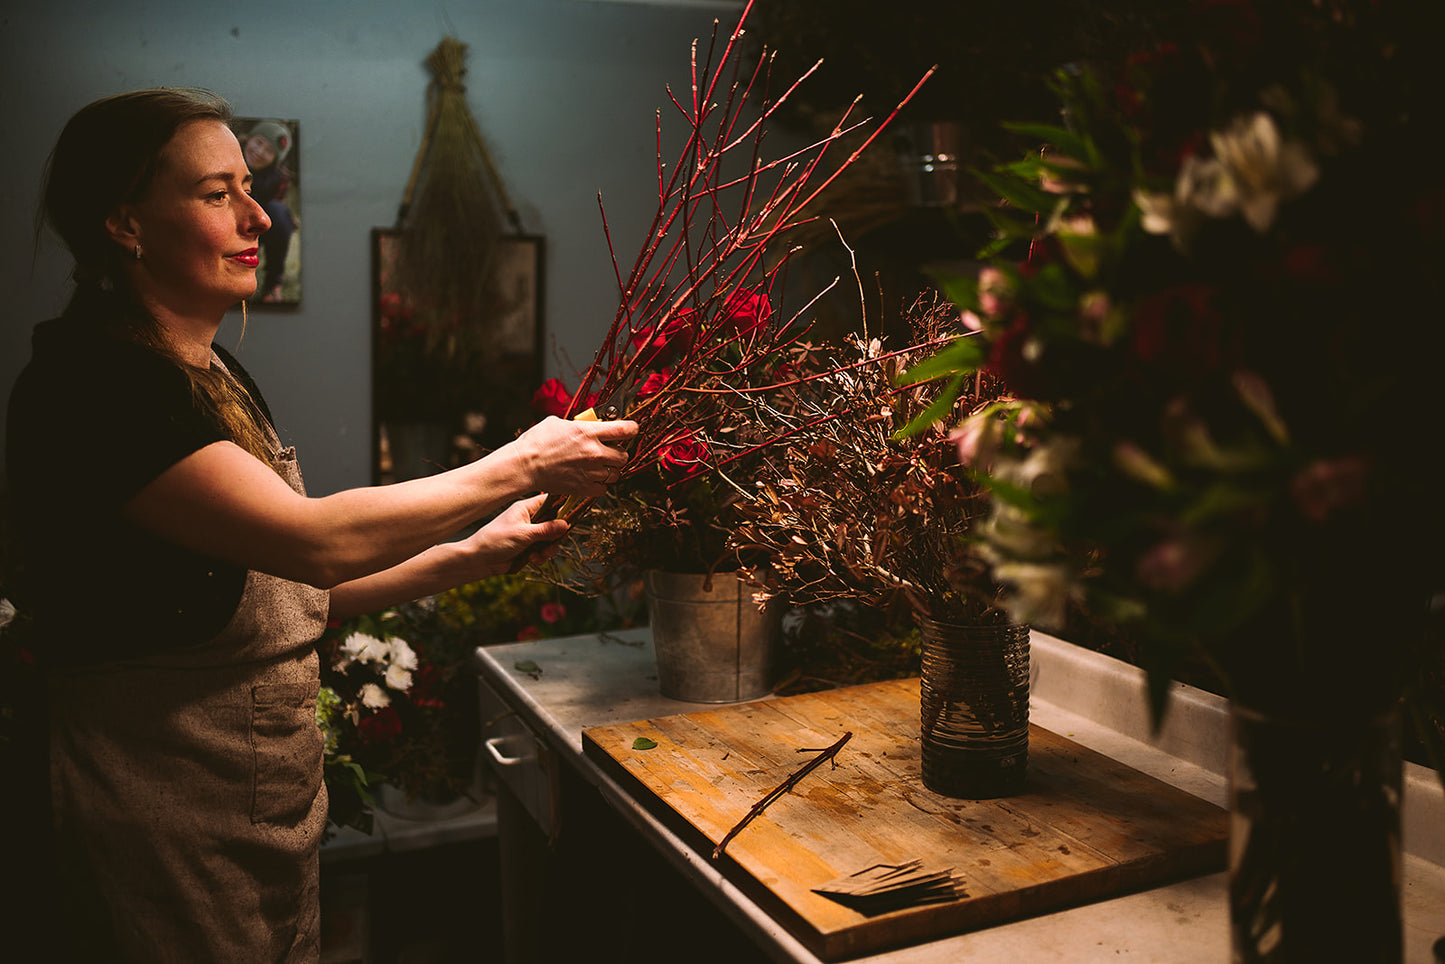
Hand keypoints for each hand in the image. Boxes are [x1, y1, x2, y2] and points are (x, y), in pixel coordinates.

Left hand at [457, 494, 569, 578]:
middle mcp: (528, 519)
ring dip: (547, 549)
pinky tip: (532, 560)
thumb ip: (546, 530)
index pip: (549, 501)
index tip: (572, 516)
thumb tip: (566, 524)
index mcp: (525, 508)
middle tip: (553, 543)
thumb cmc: (495, 541)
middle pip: (553, 523)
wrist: (478, 560)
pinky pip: (542, 550)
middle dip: (555, 536)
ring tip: (538, 556)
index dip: (562, 507)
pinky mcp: (527, 547)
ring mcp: (528, 533)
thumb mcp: (524, 534)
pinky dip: (540, 556)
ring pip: (549, 539)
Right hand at [513, 416, 637, 496]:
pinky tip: (591, 478)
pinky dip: (600, 484)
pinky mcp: (584, 487)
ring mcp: (591, 471)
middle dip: (618, 452)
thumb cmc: (537, 442)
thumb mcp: (558, 422)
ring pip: (616, 473)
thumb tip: (590, 423)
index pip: (625, 429)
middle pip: (624, 455)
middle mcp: (594, 452)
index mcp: (589, 432)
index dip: (632, 429)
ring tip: (598, 466)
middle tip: (609, 451)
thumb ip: (579, 424)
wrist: (525, 466)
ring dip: (610, 469)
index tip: (631, 430)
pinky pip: (604, 488)